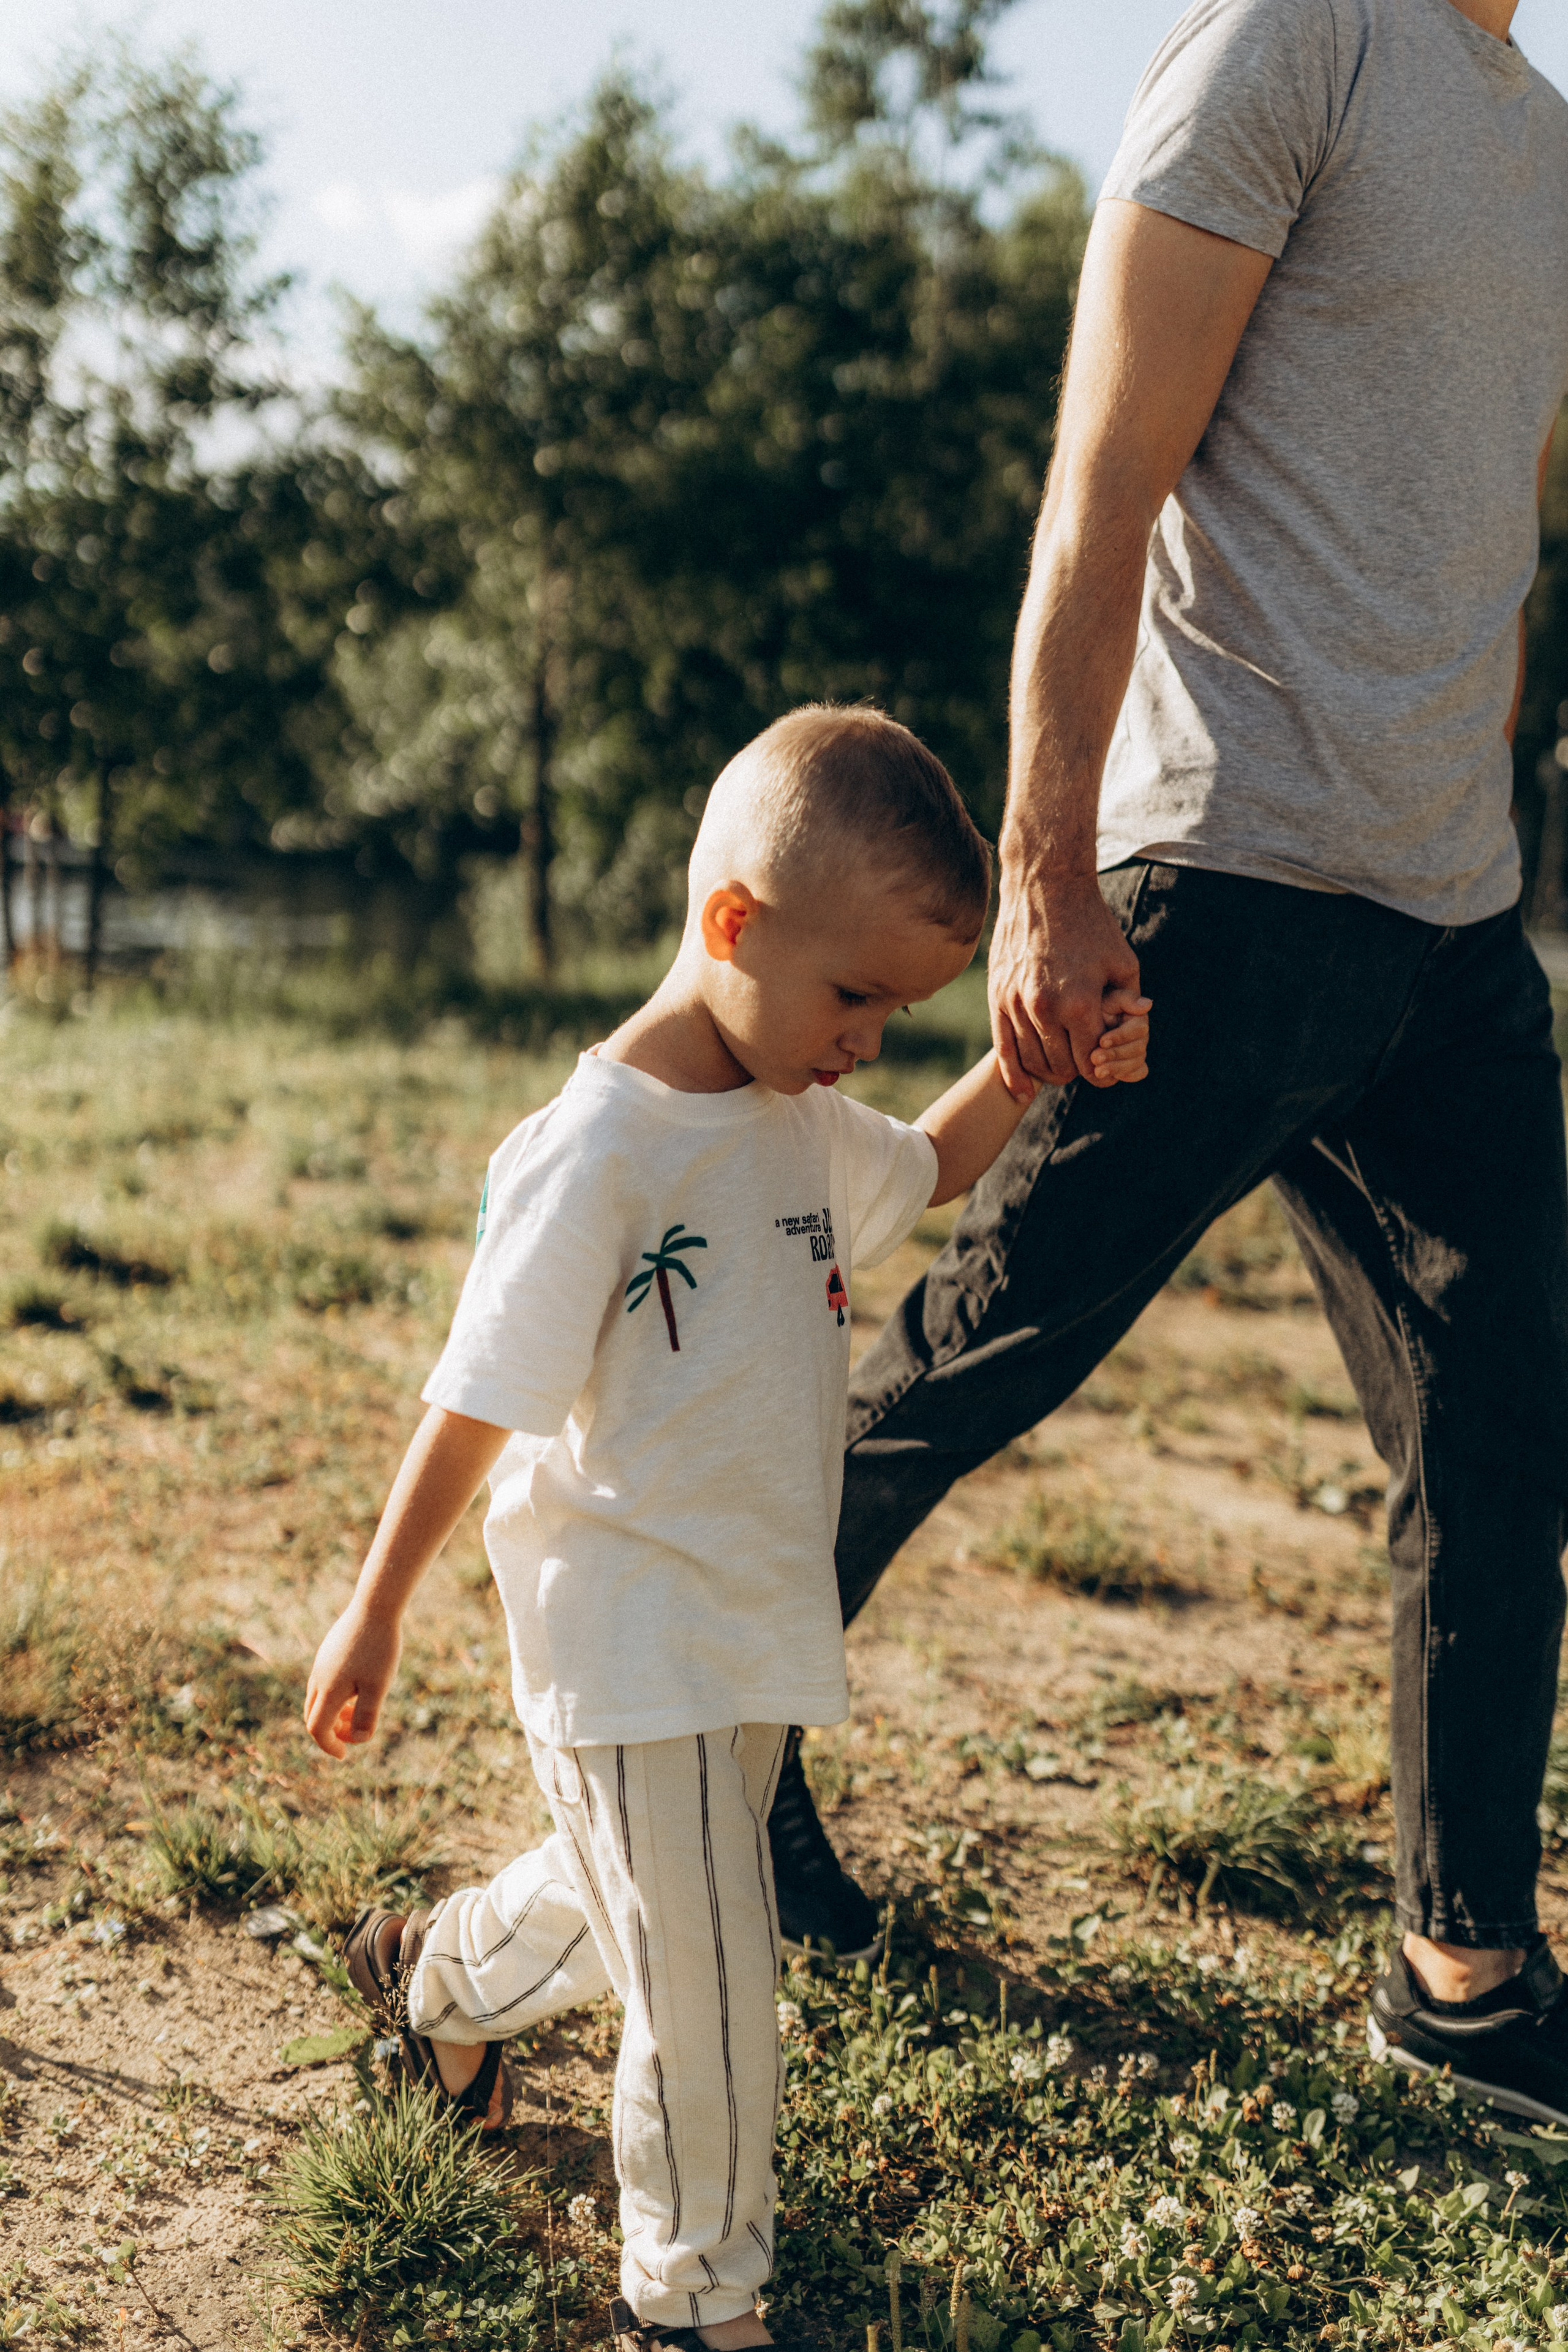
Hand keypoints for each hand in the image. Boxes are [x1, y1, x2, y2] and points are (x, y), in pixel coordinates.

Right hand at [304, 1601, 401, 1759]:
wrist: (375, 1605)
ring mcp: (322, 1663)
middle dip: (329, 1732)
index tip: (345, 1754)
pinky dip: (335, 1696)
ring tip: (358, 1711)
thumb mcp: (379, 1686)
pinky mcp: (328, 1651)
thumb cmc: (380, 1648)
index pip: (317, 1729)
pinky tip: (359, 1688)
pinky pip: (324, 1682)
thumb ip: (367, 1715)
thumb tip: (358, 1739)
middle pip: (312, 1715)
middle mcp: (319, 1677)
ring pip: (318, 1698)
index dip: (329, 1746)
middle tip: (353, 1734)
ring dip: (332, 1713)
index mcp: (328, 1690)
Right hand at [989, 867, 1144, 1095]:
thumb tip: (1136, 1027)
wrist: (1044, 887)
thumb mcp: (1123, 961)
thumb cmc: (1090, 924)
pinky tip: (1022, 1090)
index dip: (1102, 1074)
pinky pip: (1003, 1048)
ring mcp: (1016, 1004)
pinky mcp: (997, 998)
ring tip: (1061, 1070)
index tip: (1107, 1073)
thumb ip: (1129, 1000)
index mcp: (1080, 1004)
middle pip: (1062, 1066)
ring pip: (1033, 1060)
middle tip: (1086, 1067)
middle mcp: (1045, 1009)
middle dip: (1077, 1072)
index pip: (1092, 1062)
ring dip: (1049, 1072)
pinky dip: (1014, 1074)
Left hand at [1088, 988, 1152, 1084]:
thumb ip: (1126, 999)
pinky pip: (1137, 1073)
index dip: (1121, 1037)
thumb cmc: (1093, 1007)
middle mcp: (1141, 1036)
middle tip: (1095, 1058)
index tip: (1102, 1041)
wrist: (1080, 1024)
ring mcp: (1137, 1052)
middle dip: (1115, 1055)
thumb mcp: (1106, 1000)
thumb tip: (1148, 1004)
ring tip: (1097, 1071)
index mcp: (1138, 1018)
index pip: (1138, 1030)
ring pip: (1136, 1063)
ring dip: (1116, 1068)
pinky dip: (1126, 1075)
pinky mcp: (1130, 1065)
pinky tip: (1108, 1076)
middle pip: (1138, 1049)